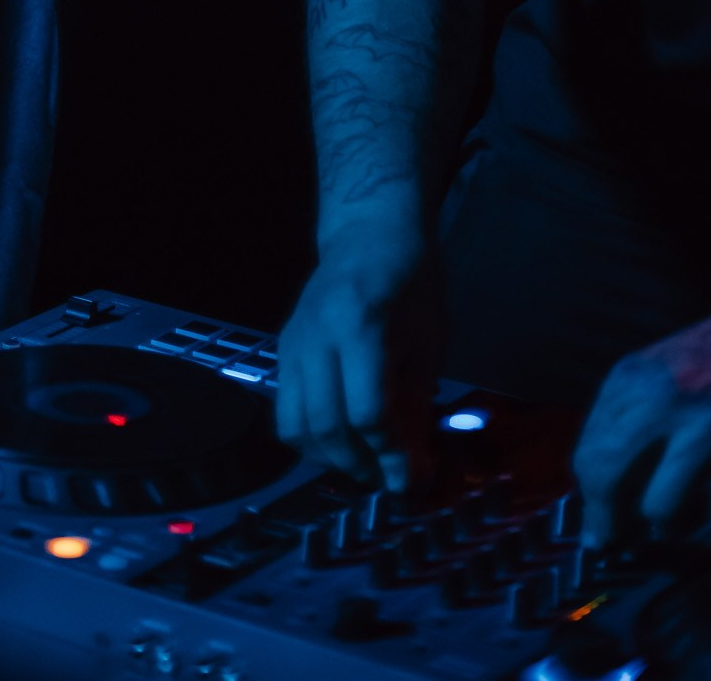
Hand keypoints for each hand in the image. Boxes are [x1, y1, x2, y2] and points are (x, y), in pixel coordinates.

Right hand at [276, 218, 440, 491]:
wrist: (370, 230)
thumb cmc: (412, 282)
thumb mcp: (428, 342)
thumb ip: (415, 405)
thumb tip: (411, 467)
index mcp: (361, 328)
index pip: (368, 413)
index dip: (390, 456)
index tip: (410, 481)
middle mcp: (317, 335)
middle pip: (326, 424)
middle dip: (359, 464)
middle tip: (386, 479)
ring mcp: (293, 340)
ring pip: (294, 423)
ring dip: (329, 457)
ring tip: (361, 463)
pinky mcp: (282, 345)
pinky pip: (286, 406)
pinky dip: (311, 435)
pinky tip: (340, 438)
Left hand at [574, 298, 710, 545]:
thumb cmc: (710, 363)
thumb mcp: (653, 377)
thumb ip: (623, 428)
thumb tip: (599, 504)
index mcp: (629, 381)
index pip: (588, 458)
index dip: (592, 505)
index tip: (601, 530)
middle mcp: (659, 399)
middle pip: (610, 483)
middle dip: (615, 526)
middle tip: (628, 543)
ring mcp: (707, 423)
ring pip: (663, 510)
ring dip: (675, 527)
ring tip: (690, 516)